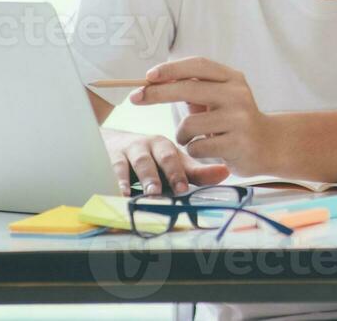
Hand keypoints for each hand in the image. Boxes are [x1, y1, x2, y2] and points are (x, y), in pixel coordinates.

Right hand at [101, 128, 230, 196]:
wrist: (115, 144)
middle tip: (167, 190)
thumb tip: (226, 172)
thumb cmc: (152, 158)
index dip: (179, 173)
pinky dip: (117, 181)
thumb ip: (197, 172)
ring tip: (149, 193)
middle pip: (159, 158)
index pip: (175, 159)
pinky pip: (114, 168)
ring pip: (139, 162)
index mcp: (166, 146)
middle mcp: (149, 145)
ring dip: (145, 178)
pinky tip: (121, 193)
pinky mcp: (110, 157)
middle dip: (164, 174)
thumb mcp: (173, 164)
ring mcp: (129, 150)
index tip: (183, 188)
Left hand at [131, 56, 282, 177]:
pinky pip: (198, 147)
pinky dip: (194, 148)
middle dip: (157, 93)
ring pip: (189, 124)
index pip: (198, 65)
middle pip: (189, 89)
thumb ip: (194, 87)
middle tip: (136, 98)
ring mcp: (239, 119)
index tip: (148, 76)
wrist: (270, 145)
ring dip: (181, 134)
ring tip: (190, 138)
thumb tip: (154, 80)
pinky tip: (207, 149)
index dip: (171, 69)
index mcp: (233, 78)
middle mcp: (238, 95)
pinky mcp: (237, 143)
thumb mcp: (219, 98)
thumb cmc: (234, 119)